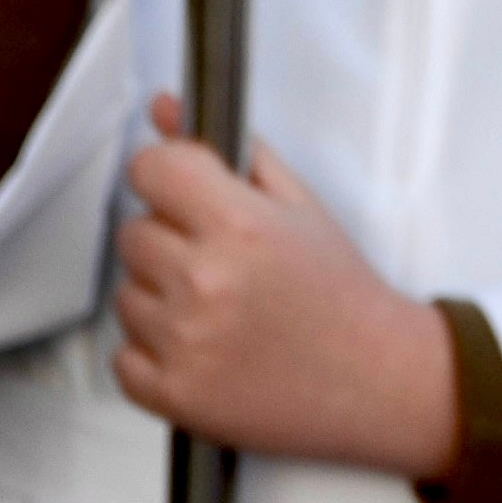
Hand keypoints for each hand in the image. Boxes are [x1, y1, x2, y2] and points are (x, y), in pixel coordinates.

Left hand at [112, 96, 457, 475]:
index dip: (166, 176)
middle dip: (170, 242)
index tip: (185, 193)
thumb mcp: (301, 208)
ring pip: (126, 296)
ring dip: (161, 300)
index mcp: (241, 226)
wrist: (377, 381)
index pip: (150, 170)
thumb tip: (165, 107)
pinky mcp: (173, 395)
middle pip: (134, 234)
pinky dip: (155, 355)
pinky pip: (124, 357)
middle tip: (223, 263)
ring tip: (220, 312)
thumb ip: (231, 153)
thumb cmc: (341, 292)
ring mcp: (185, 343)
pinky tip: (205, 350)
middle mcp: (205, 281)